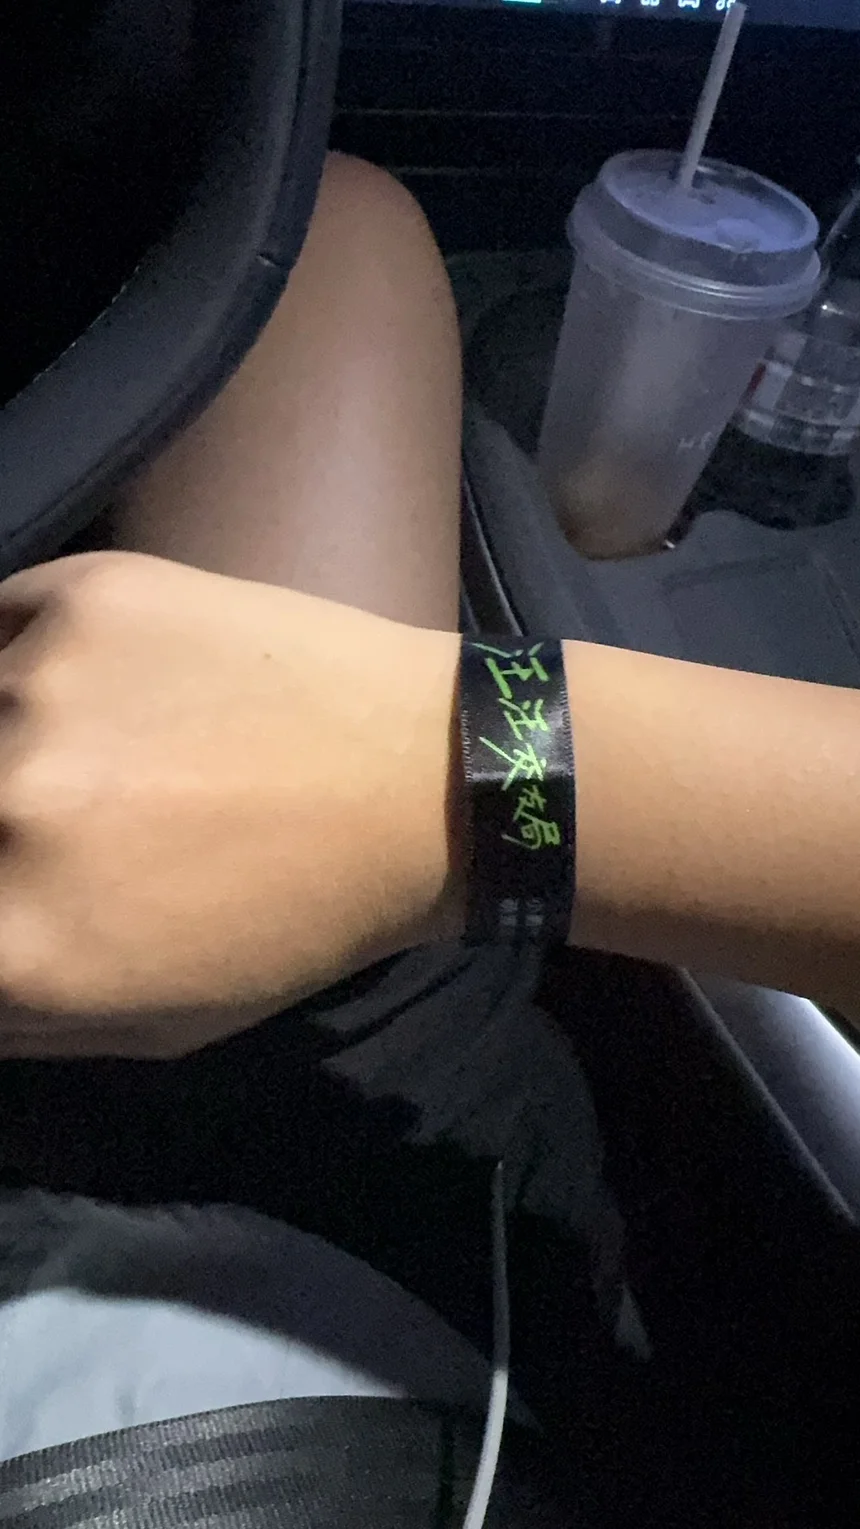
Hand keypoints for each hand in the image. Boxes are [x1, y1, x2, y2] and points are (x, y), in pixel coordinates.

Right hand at [0, 553, 459, 1053]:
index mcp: (16, 944)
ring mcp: (34, 687)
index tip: (22, 880)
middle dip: (6, 822)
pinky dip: (25, 657)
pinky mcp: (84, 596)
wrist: (421, 781)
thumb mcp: (147, 1023)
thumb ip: (8, 1010)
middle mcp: (1, 809)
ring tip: (94, 751)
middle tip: (58, 811)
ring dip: (10, 737)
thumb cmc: (296, 920)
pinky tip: (98, 681)